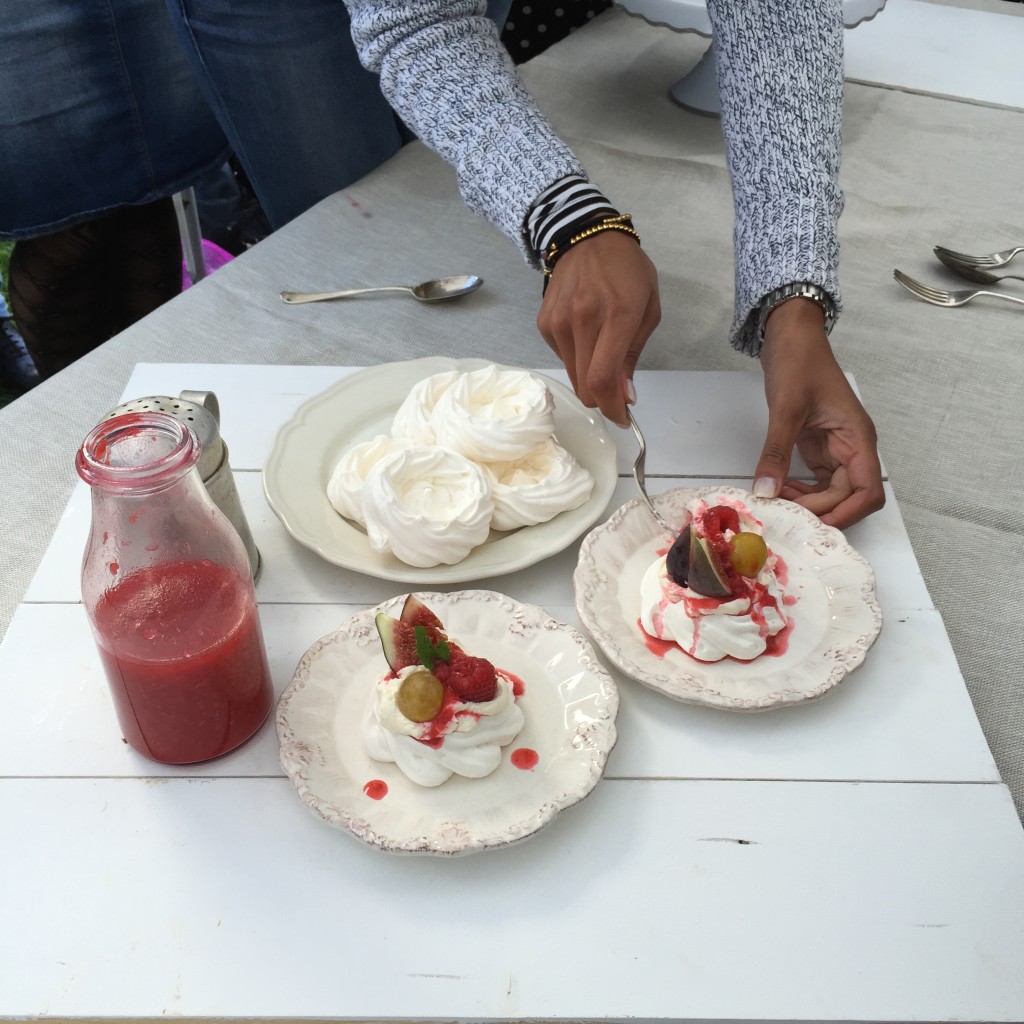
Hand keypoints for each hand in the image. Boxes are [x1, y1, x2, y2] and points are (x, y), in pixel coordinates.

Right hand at [536, 231, 659, 425]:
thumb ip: (633, 355)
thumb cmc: (627, 272)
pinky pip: (563, 358)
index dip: (612, 408)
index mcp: (616, 314)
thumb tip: (625, 396)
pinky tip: (586, 337)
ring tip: (602, 355)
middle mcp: (582, 319)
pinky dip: (577, 360)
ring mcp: (558, 322)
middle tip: (617, 393)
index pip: (603, 377)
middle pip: (585, 385)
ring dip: (590, 379)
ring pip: (573, 376)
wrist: (587, 238)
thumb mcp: (648, 309)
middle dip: (603, 400)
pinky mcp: (544, 324)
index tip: (622, 418)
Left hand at [754, 298, 884, 528]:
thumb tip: (766, 491)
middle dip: (821, 510)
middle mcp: (852, 446)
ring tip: (777, 499)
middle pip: (850, 496)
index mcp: (858, 438)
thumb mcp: (786, 408)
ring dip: (809, 502)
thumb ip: (776, 452)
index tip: (814, 523)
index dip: (846, 513)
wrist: (791, 334)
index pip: (868, 491)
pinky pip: (816, 479)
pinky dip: (800, 489)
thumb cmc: (799, 361)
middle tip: (784, 512)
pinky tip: (777, 488)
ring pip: (832, 491)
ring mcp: (836, 447)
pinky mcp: (818, 445)